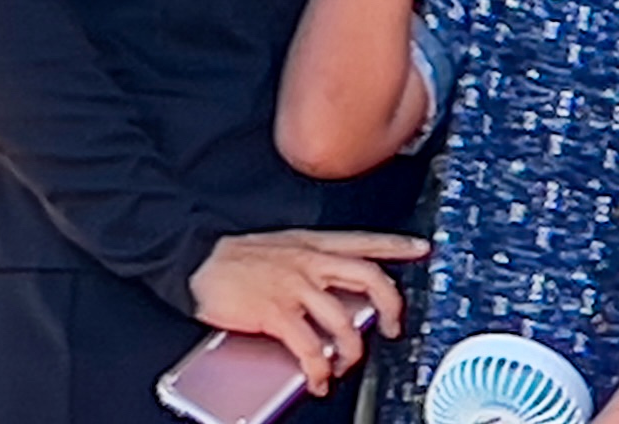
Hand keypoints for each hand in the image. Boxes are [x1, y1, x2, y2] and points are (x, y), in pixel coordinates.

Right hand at [186, 229, 425, 394]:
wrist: (197, 260)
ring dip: (352, 348)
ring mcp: (296, 287)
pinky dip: (319, 367)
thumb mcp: (283, 245)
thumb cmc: (237, 256)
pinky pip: (309, 345)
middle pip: (369, 278)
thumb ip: (311, 260)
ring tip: (347, 363)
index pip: (366, 240)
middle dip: (390, 305)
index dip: (397, 245)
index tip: (421, 249)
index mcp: (315, 243)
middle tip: (392, 326)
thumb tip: (331, 286)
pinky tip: (319, 377)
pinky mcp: (276, 313)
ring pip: (344, 318)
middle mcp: (312, 262)